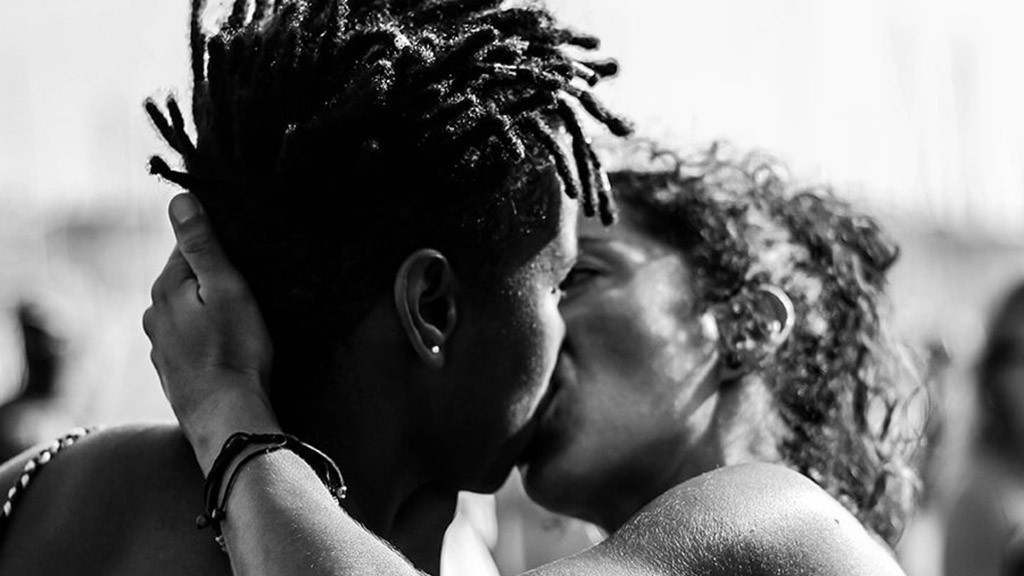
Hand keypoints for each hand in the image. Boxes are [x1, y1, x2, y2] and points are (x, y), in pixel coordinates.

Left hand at [144, 193, 280, 473]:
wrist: (226, 417)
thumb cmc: (235, 351)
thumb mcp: (228, 288)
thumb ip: (202, 245)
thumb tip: (178, 199)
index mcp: (166, 288)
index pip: (188, 247)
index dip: (217, 248)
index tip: (243, 258)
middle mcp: (154, 314)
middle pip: (185, 281)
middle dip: (212, 281)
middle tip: (248, 292)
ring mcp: (160, 346)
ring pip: (186, 313)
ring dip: (207, 312)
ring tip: (240, 324)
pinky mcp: (171, 372)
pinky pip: (189, 342)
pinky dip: (205, 340)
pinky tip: (227, 350)